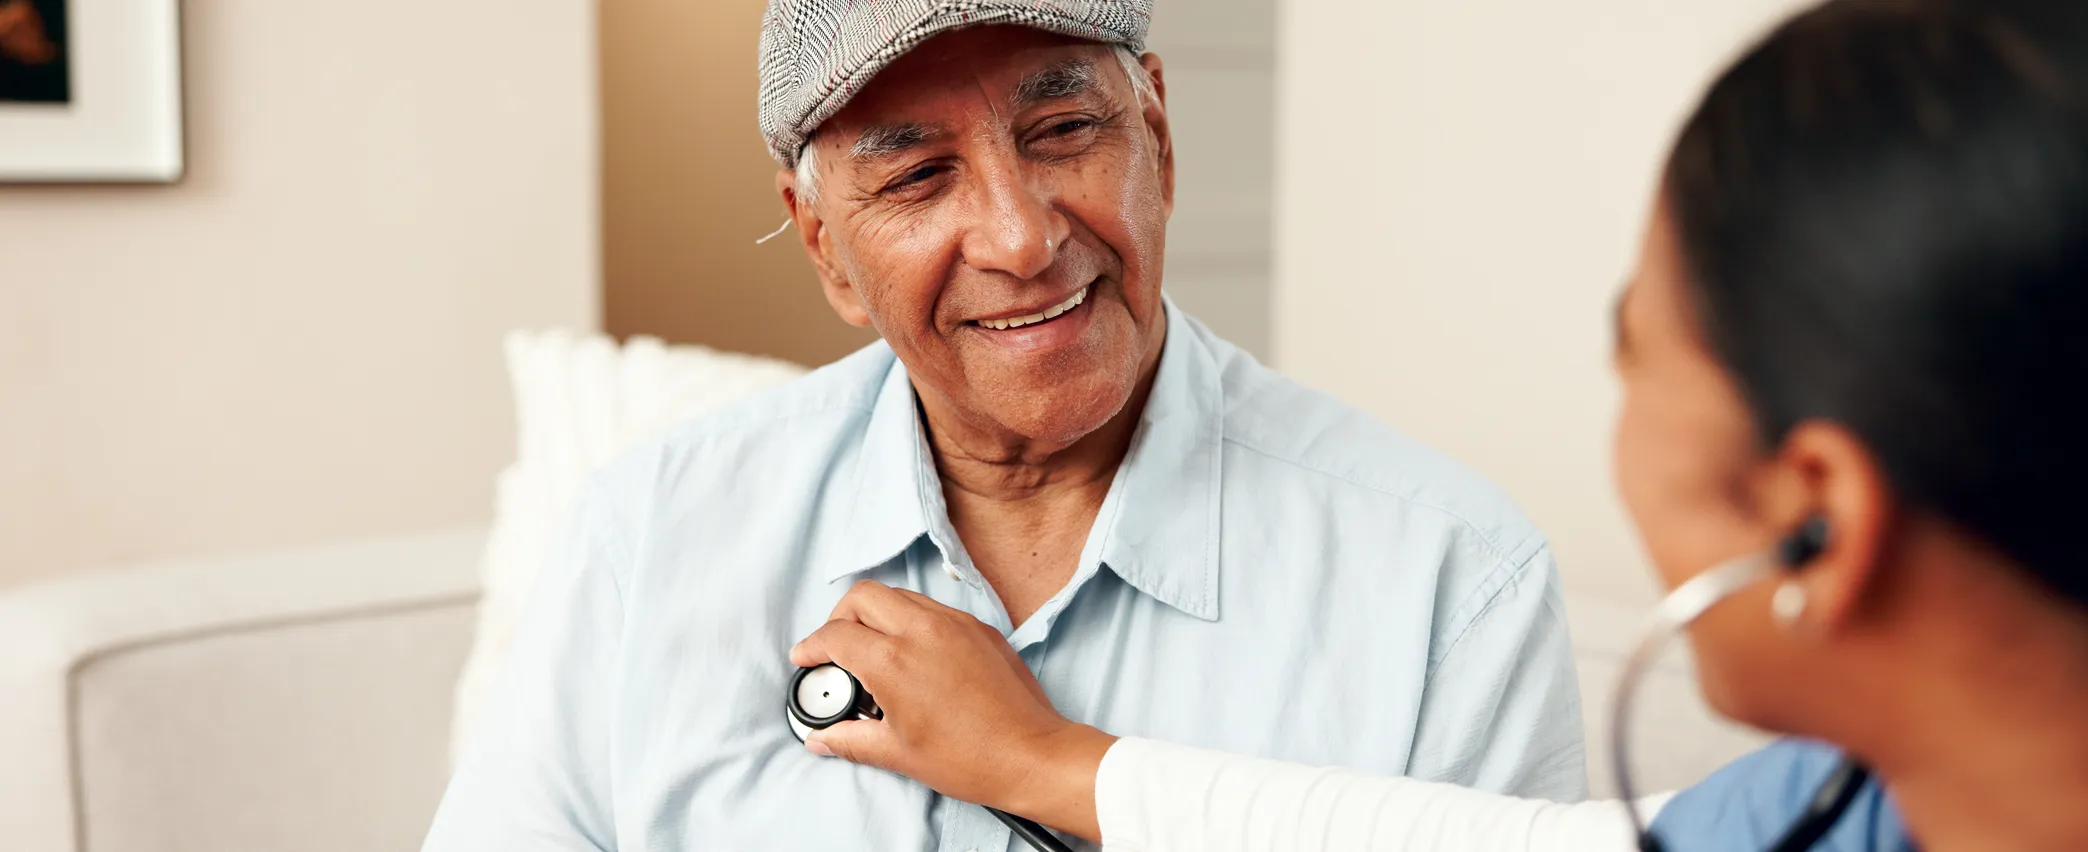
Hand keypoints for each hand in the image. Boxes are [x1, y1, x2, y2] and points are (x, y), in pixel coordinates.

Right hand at [791, 580, 1115, 839]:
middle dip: (840, 617)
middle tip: (836, 647)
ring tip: (875, 651)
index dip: (812, 646)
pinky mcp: (979, 627)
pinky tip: (914, 654)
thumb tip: (822, 739)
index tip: (807, 659)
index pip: (835, 635)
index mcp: (894, 661)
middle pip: (862, 596)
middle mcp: (922, 630)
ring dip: (877, 615)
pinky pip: (933, 608)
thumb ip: (849, 740)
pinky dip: (912, 620)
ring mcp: (954, 624)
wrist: (1031, 754)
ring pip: (899, 596)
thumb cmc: (970, 758)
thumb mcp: (897, 753)